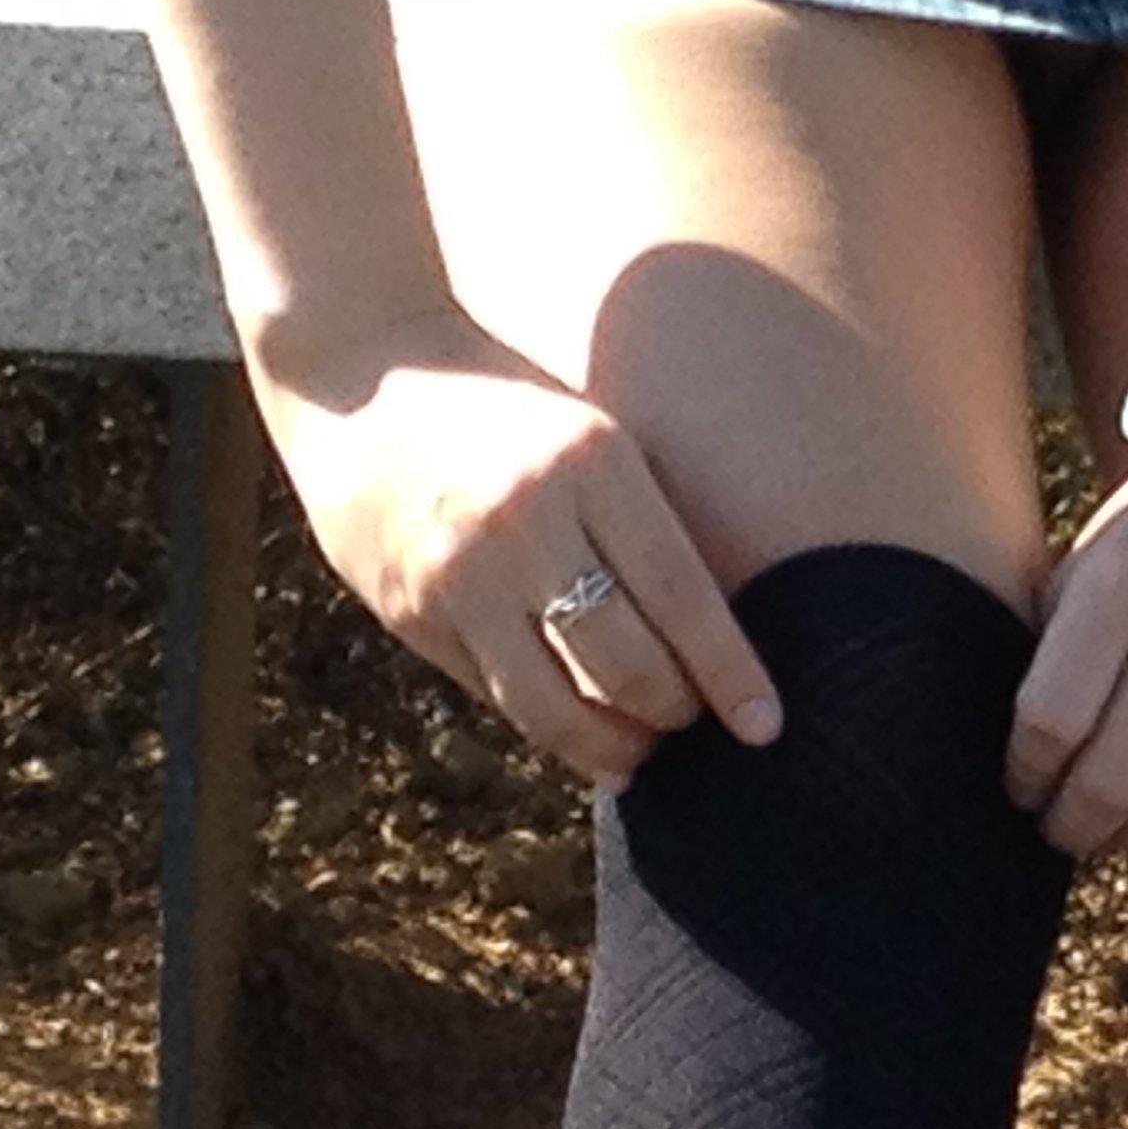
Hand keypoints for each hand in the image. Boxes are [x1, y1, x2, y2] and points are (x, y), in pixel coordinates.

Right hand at [245, 301, 786, 794]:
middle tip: (694, 724)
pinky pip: (495, 694)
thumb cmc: (509, 409)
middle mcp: (525, 522)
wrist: (362, 372)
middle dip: (673, 713)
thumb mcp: (592, 437)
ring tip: (640, 756)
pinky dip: (544, 725)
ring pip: (552, 705)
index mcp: (591, 464)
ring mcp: (459, 573)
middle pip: (624, 663)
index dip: (728, 673)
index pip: (681, 595)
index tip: (764, 725)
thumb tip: (708, 642)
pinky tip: (577, 736)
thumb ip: (642, 526)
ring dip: (610, 747)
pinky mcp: (410, 611)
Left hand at [1005, 435, 1127, 859]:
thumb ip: (1050, 655)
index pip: (1050, 721)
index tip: (1022, 788)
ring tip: (1115, 833)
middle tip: (1060, 832)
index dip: (1026, 774)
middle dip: (1072, 826)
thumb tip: (1018, 764)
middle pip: (1112, 780)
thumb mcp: (1088, 568)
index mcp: (1120, 587)